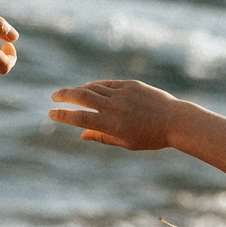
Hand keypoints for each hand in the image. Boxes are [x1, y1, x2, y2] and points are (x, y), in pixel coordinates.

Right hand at [48, 79, 184, 149]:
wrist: (175, 121)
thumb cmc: (150, 137)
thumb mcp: (125, 142)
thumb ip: (102, 137)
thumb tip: (82, 135)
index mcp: (111, 125)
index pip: (80, 118)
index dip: (63, 115)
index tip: (51, 113)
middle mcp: (114, 108)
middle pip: (82, 96)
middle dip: (64, 95)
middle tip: (53, 96)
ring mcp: (122, 94)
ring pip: (94, 88)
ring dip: (79, 89)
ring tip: (70, 93)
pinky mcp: (130, 85)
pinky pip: (108, 84)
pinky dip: (96, 86)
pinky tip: (90, 87)